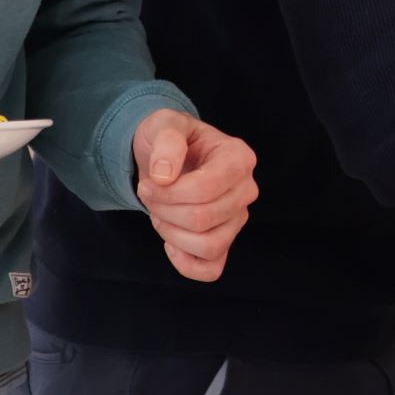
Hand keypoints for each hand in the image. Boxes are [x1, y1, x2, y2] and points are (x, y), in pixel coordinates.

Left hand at [134, 110, 259, 281]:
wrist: (165, 156)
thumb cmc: (169, 139)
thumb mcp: (163, 125)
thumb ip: (166, 141)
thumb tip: (165, 176)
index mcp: (238, 158)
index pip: (206, 189)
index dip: (169, 193)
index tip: (148, 183)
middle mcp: (246, 189)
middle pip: (204, 219)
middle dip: (165, 211)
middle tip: (149, 196)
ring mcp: (238, 218)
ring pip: (209, 246)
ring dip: (172, 235)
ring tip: (160, 214)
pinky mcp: (225, 240)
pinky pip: (212, 269)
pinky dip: (186, 262)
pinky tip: (171, 243)